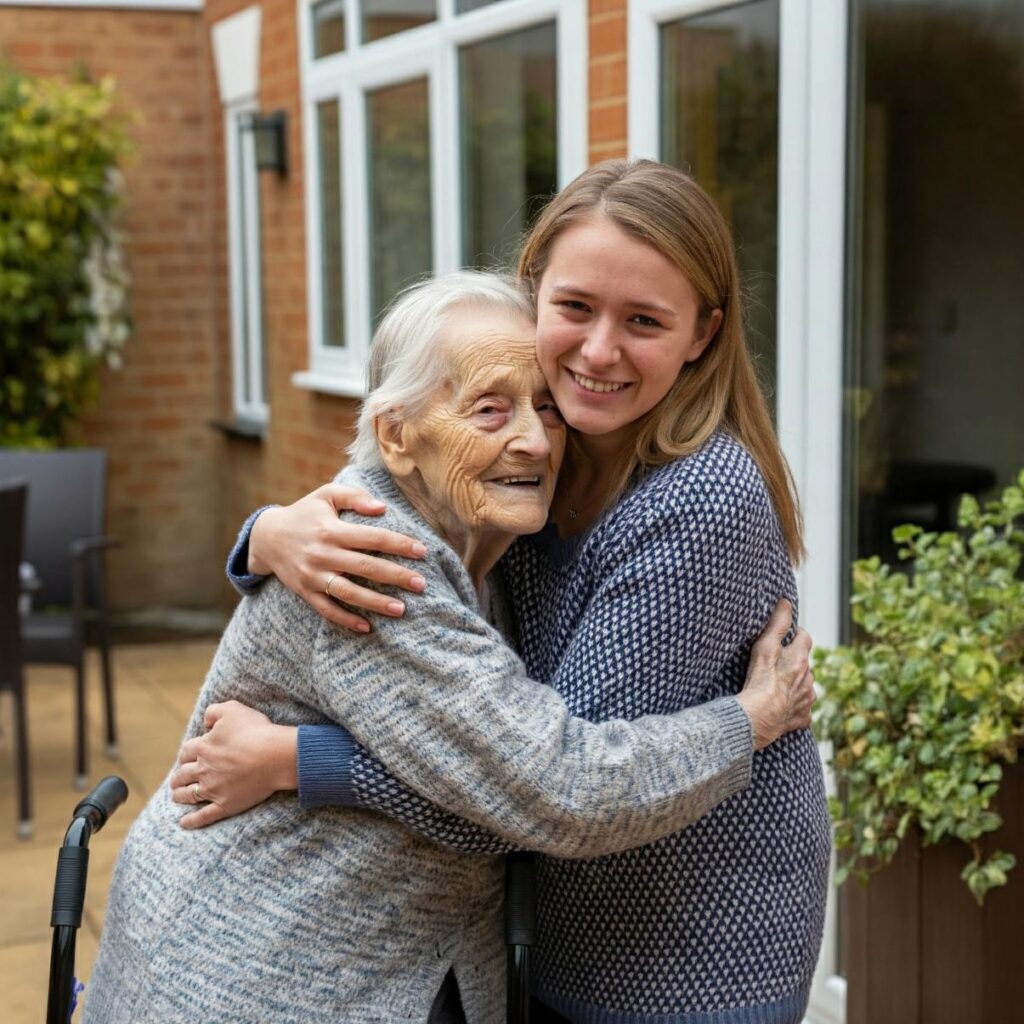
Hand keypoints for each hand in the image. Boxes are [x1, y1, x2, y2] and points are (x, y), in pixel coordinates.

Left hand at [170, 701, 298, 828]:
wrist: (274, 755)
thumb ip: (213, 712)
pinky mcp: (225, 805)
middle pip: (183, 774)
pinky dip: (192, 821)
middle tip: (178, 778)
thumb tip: (205, 721)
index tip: (189, 755)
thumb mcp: (232, 709)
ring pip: (188, 795)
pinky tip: (184, 823)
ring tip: (177, 796)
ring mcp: (213, 789)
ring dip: (180, 795)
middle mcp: (204, 769)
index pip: (187, 751)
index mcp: (204, 747)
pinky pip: (204, 816)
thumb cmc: (256, 730)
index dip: (187, 753)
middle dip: (179, 776)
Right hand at [249, 483, 428, 631]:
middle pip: (366, 567)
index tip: (422, 551)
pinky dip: (346, 620)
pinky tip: (367, 627)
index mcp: (332, 530)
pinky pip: (327, 610)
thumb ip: (354, 496)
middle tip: (421, 584)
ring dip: (375, 603)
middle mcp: (323, 554)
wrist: (265, 537)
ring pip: (348, 593)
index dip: (399, 544)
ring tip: (402, 609)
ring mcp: (313, 576)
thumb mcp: (325, 495)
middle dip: (396, 576)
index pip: (373, 538)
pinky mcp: (305, 592)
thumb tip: (382, 507)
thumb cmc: (304, 513)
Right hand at [736, 600, 814, 750]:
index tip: (786, 636)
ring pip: (805, 687)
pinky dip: (794, 707)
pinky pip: (801, 710)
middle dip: (794, 662)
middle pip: (805, 664)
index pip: (805, 638)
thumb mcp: (765, 646)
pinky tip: (782, 708)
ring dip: (795, 685)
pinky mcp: (802, 718)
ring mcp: (806, 700)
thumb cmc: (760, 680)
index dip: (796, 635)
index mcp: (800, 659)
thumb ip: (777, 624)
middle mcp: (808, 679)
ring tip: (776, 687)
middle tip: (775, 664)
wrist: (759, 717)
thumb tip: (786, 603)